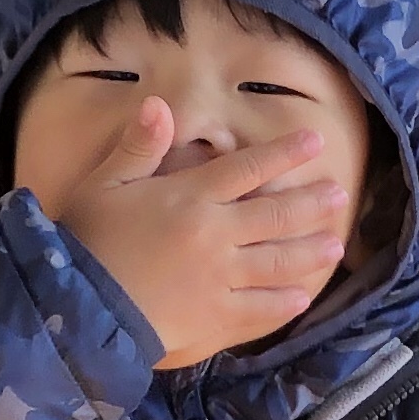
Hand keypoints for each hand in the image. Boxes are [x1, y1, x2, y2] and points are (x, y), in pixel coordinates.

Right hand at [51, 99, 354, 369]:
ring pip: (276, 262)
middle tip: (339, 195)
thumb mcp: (104, 184)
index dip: (283, 153)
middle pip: (274, 215)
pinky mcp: (213, 316)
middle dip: (311, 203)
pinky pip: (258, 308)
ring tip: (335, 244)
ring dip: (309, 252)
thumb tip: (159, 103)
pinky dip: (283, 303)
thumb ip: (137, 146)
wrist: (78, 308)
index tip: (315, 142)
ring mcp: (219, 278)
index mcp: (190, 198)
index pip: (247, 169)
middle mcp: (215, 235)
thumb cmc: (86, 240)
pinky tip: (303, 297)